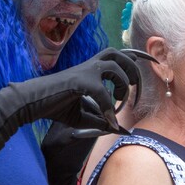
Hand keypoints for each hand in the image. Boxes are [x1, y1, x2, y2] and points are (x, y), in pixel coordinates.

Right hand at [8, 47, 140, 129]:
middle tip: (135, 88)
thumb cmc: (56, 107)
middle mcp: (90, 66)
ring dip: (122, 81)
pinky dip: (108, 106)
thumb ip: (103, 119)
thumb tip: (121, 130)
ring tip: (121, 99)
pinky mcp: (79, 82)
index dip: (137, 55)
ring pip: (113, 65)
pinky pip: (101, 91)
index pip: (118, 54)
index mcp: (92, 69)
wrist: (32, 103)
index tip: (152, 61)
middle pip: (119, 54)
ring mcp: (84, 71)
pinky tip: (108, 119)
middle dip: (132, 69)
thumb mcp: (84, 114)